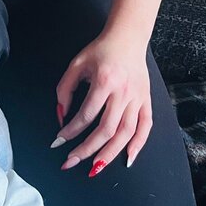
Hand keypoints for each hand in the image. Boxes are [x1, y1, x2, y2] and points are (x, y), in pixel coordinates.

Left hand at [53, 30, 152, 176]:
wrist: (127, 37)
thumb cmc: (101, 50)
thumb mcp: (76, 64)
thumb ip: (65, 89)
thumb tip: (62, 116)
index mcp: (105, 80)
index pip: (87, 114)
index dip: (71, 131)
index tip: (59, 141)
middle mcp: (124, 91)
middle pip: (106, 129)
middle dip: (87, 149)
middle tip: (71, 162)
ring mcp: (138, 97)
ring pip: (126, 133)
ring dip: (110, 153)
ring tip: (95, 167)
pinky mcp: (146, 99)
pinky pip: (145, 126)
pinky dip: (138, 145)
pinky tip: (127, 159)